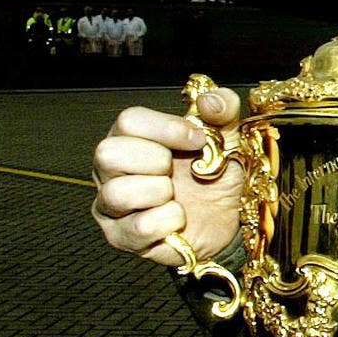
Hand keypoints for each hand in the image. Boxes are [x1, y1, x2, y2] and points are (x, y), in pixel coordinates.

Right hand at [90, 84, 242, 266]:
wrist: (229, 217)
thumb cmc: (216, 174)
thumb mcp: (227, 135)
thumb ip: (223, 108)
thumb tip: (210, 100)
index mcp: (130, 137)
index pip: (128, 121)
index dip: (167, 129)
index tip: (198, 139)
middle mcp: (110, 170)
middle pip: (108, 154)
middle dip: (156, 161)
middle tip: (177, 171)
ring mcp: (111, 205)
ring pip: (117, 193)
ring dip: (160, 192)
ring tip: (176, 195)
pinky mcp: (122, 236)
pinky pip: (139, 227)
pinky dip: (169, 221)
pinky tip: (178, 218)